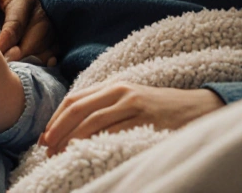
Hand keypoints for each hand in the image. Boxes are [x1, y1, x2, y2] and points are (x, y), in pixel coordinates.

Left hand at [39, 83, 224, 155]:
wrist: (198, 107)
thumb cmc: (160, 108)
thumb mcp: (130, 100)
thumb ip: (105, 107)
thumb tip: (72, 128)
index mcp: (113, 86)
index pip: (74, 99)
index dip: (55, 118)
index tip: (43, 137)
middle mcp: (120, 91)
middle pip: (78, 109)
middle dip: (58, 130)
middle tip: (46, 149)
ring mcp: (134, 103)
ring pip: (93, 121)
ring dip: (72, 139)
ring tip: (60, 155)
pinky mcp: (146, 118)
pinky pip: (115, 131)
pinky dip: (97, 141)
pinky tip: (86, 151)